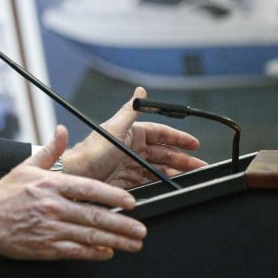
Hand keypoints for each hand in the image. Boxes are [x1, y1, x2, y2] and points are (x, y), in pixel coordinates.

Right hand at [0, 125, 145, 260]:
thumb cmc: (3, 193)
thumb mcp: (25, 166)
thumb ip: (49, 150)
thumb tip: (61, 130)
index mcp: (50, 184)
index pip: (90, 190)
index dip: (114, 196)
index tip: (131, 202)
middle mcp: (53, 206)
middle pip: (95, 216)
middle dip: (123, 225)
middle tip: (141, 230)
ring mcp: (50, 228)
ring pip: (90, 236)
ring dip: (116, 241)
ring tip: (133, 244)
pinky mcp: (45, 247)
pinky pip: (75, 251)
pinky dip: (94, 253)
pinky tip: (107, 253)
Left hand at [65, 87, 207, 187]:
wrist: (76, 176)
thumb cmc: (92, 152)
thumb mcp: (114, 129)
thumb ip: (130, 111)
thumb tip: (141, 90)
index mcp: (130, 133)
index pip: (159, 133)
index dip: (177, 138)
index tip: (195, 144)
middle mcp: (131, 148)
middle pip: (163, 153)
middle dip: (183, 159)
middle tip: (200, 166)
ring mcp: (130, 165)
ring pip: (159, 168)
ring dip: (176, 172)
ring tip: (191, 178)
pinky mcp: (126, 181)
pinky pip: (149, 182)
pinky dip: (162, 184)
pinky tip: (172, 186)